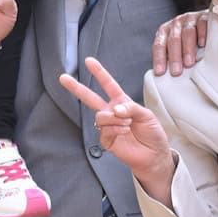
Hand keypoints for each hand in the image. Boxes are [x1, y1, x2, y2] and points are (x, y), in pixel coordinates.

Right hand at [60, 56, 175, 202]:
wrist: (153, 155)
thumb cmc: (152, 133)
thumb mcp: (146, 115)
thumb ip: (131, 108)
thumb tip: (114, 108)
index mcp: (122, 102)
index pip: (108, 84)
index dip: (99, 73)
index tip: (89, 61)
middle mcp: (112, 112)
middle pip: (90, 98)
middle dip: (76, 88)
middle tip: (63, 78)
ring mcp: (108, 126)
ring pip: (100, 115)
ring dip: (115, 119)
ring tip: (127, 125)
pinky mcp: (106, 139)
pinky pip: (104, 130)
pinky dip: (116, 130)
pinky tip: (124, 132)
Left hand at [151, 10, 210, 75]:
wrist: (207, 23)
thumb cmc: (190, 42)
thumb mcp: (178, 48)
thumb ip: (171, 58)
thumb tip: (162, 78)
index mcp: (165, 31)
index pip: (159, 45)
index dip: (159, 59)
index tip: (160, 73)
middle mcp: (176, 24)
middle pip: (173, 40)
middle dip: (174, 57)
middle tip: (176, 72)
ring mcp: (190, 18)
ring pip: (187, 32)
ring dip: (188, 49)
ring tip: (189, 63)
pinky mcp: (204, 16)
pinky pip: (202, 23)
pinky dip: (202, 34)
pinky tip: (203, 44)